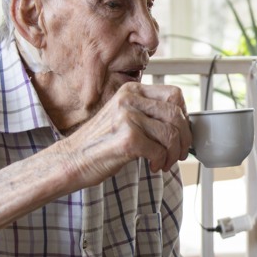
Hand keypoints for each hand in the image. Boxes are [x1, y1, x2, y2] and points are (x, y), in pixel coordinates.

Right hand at [57, 82, 191, 185]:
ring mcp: (127, 117)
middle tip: (181, 153)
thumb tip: (185, 123)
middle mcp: (130, 99)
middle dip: (185, 138)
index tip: (183, 131)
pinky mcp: (127, 138)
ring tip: (166, 162)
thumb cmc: (102, 141)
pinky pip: (160, 150)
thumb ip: (149, 112)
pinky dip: (161, 161)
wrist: (71, 160)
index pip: (174, 95)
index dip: (184, 115)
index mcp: (132, 90)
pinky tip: (154, 165)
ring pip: (171, 135)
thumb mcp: (125, 116)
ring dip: (174, 154)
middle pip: (176, 115)